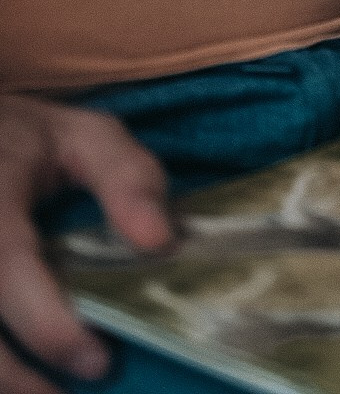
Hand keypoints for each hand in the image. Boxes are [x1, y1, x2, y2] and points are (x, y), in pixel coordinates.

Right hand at [0, 93, 170, 393]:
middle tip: (72, 392)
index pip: (7, 267)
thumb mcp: (85, 136)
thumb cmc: (30, 141)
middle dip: (18, 376)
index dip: (46, 325)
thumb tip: (159, 242)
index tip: (96, 360)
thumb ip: (127, 178)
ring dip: (5, 380)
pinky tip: (24, 374)